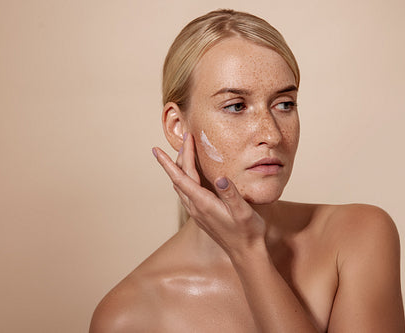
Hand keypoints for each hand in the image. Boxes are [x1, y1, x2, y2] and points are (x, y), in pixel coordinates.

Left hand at [152, 133, 265, 259]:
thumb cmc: (247, 231)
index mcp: (203, 203)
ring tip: (184, 151)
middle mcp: (195, 208)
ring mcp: (196, 212)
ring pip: (180, 186)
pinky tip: (190, 175)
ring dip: (179, 168)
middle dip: (178, 157)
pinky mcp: (201, 215)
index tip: (157, 149)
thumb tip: (219, 178)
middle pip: (179, 178)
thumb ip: (230, 194)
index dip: (169, 162)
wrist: (246, 253)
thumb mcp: (243, 212)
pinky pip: (186, 193)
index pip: (181, 178)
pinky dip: (184, 178)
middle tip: (185, 138)